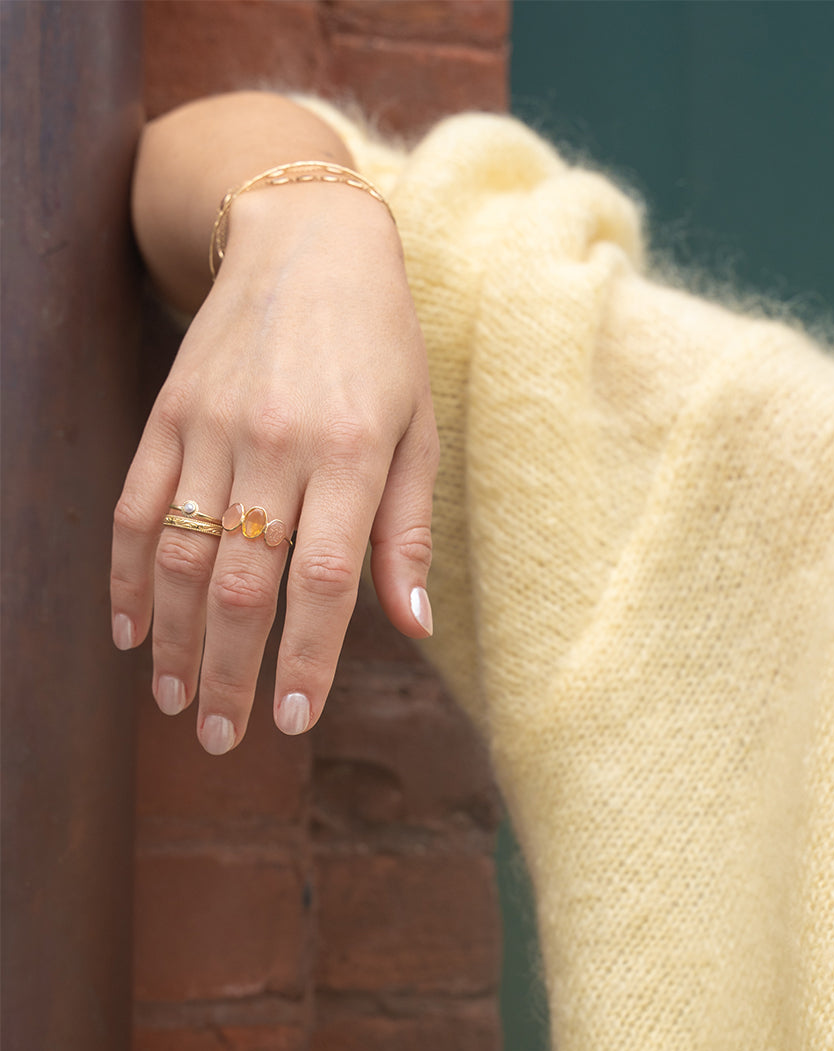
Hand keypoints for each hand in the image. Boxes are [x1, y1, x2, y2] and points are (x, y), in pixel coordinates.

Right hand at [111, 182, 436, 752]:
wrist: (308, 241)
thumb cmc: (384, 347)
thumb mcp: (417, 431)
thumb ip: (407, 531)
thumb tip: (413, 626)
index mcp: (350, 456)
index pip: (323, 583)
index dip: (305, 660)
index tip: (292, 722)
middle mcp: (276, 447)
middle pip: (244, 586)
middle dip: (230, 673)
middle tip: (222, 738)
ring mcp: (211, 430)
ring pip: (183, 558)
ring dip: (175, 641)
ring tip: (176, 702)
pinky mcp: (168, 415)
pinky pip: (136, 507)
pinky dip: (127, 574)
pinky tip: (129, 630)